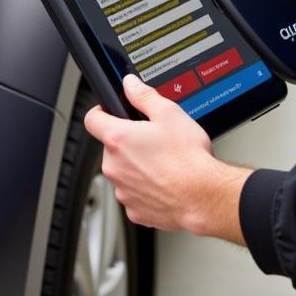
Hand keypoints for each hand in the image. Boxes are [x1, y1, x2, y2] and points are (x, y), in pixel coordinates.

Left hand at [84, 75, 250, 240]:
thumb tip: (130, 85)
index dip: (101, 111)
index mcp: (118, 140)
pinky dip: (145, 187)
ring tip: (162, 162)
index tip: (110, 111)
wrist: (203, 196)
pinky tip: (164, 181)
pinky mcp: (134, 210)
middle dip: (127, 141)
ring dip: (135, 166)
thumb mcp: (169, 113)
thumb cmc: (188, 158)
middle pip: (111, 147)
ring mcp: (123, 191)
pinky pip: (134, 193)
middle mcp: (115, 167)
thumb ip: (144, 96)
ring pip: (122, 171)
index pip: (92, 119)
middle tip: (151, 139)